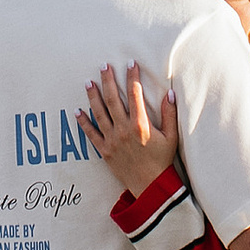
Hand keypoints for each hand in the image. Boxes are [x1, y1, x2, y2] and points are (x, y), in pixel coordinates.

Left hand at [83, 63, 179, 197]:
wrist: (150, 186)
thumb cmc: (162, 160)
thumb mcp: (171, 137)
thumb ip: (170, 114)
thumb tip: (170, 93)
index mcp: (141, 124)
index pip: (135, 94)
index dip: (132, 77)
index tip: (130, 63)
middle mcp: (124, 130)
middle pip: (112, 99)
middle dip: (108, 80)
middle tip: (104, 66)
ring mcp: (112, 140)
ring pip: (99, 113)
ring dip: (92, 96)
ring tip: (88, 82)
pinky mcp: (104, 150)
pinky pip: (91, 134)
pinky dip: (83, 122)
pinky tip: (77, 111)